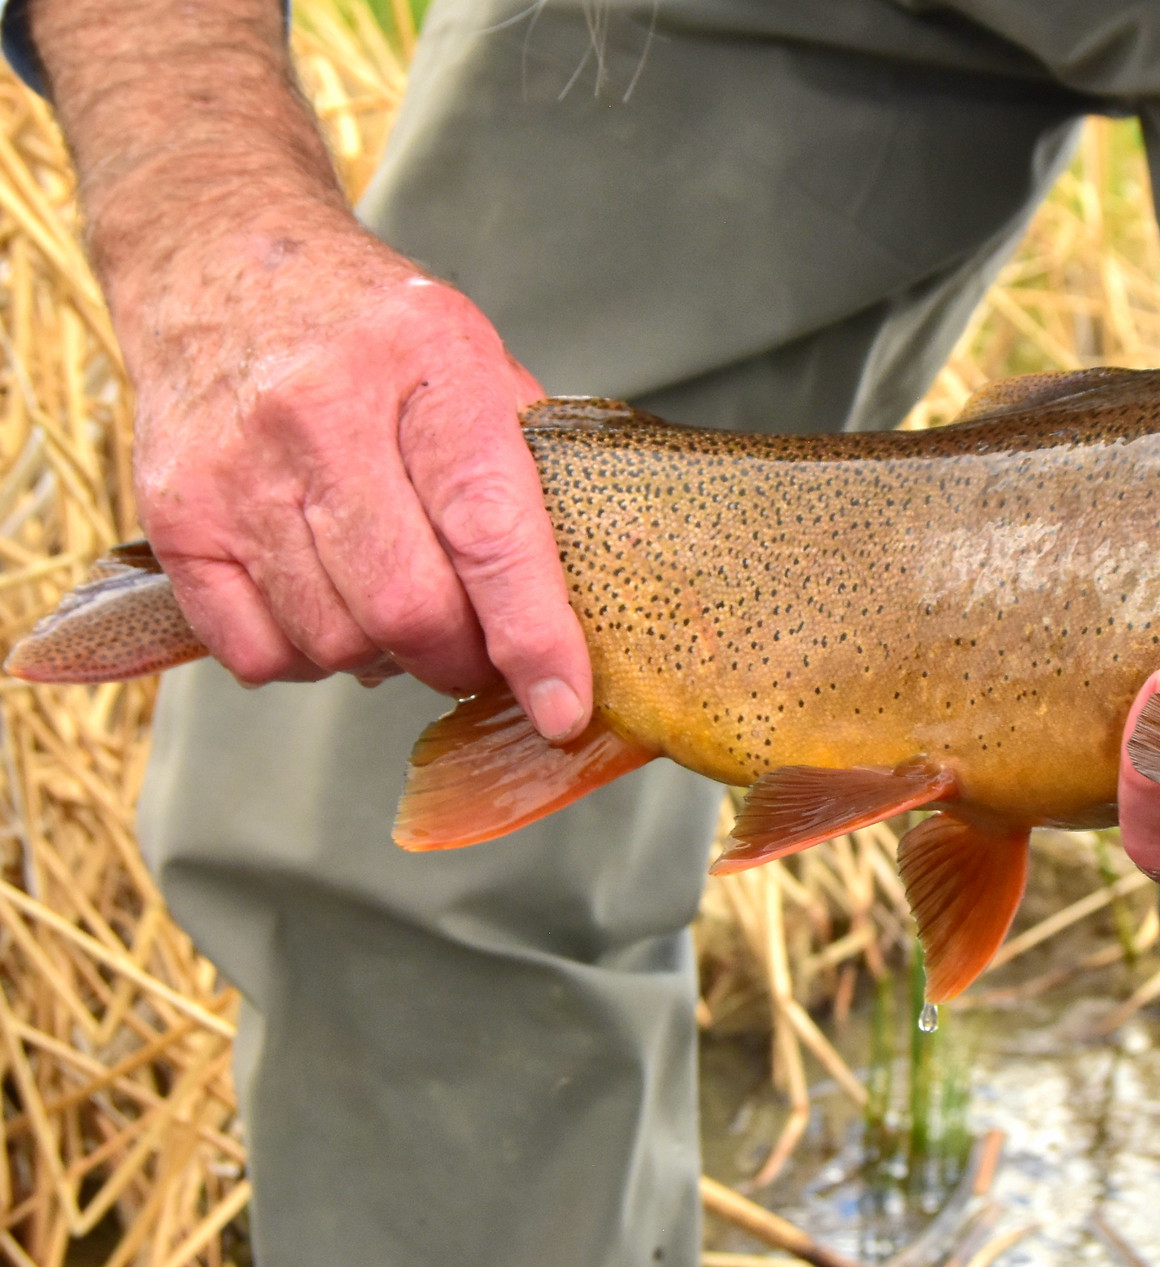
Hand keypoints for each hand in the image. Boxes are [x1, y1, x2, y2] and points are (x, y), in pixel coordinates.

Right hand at [125, 218, 589, 737]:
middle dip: (461, 659)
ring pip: (334, 641)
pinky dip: (309, 659)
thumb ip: (527, 472)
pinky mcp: (177, 516)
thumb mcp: (477, 360)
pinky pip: (256, 651)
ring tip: (400, 608)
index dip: (532, 637)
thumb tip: (576, 608)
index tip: (562, 707)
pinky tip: (328, 605)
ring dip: (386, 658)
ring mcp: (237, 469)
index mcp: (428, 368)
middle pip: (407, 607)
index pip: (490, 533)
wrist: (222, 259)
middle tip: (478, 651)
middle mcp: (322, 416)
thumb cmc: (374, 329)